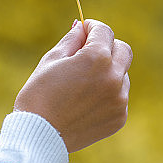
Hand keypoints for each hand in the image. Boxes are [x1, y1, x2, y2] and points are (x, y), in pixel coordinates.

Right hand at [14, 19, 132, 151]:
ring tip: (82, 84)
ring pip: (122, 74)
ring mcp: (119, 99)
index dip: (92, 27)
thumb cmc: (39, 94)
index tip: (84, 31)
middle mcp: (114, 77)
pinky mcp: (119, 117)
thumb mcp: (51, 60)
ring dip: (108, 72)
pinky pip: (119, 96)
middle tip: (87, 53)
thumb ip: (72, 40)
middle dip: (107, 46)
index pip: (104, 31)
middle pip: (123, 50)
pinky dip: (107, 94)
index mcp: (97, 58)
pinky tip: (85, 102)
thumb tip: (82, 26)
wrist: (39, 135)